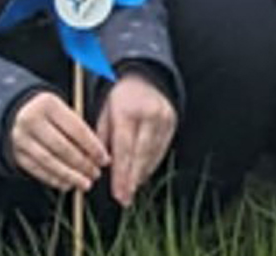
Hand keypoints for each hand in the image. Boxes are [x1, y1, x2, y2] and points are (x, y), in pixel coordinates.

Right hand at [6, 88, 110, 194]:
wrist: (21, 112)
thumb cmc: (53, 113)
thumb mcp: (66, 111)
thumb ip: (80, 131)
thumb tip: (99, 157)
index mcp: (49, 104)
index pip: (76, 129)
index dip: (93, 147)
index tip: (104, 159)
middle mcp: (32, 120)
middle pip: (62, 147)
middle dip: (82, 164)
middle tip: (95, 174)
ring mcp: (21, 138)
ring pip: (49, 161)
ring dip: (69, 175)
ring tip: (84, 183)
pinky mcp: (16, 153)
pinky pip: (36, 170)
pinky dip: (53, 179)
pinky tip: (67, 184)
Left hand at [99, 72, 177, 207]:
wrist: (145, 76)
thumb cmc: (120, 97)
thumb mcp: (104, 112)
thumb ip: (102, 138)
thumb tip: (103, 165)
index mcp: (128, 111)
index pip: (124, 148)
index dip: (121, 173)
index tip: (118, 192)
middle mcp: (149, 115)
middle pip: (140, 154)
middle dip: (131, 180)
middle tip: (125, 199)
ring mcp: (164, 119)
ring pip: (153, 154)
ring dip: (141, 174)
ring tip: (131, 190)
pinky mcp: (172, 123)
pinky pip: (162, 149)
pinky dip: (151, 164)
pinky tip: (141, 174)